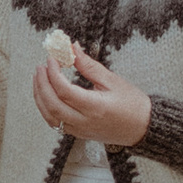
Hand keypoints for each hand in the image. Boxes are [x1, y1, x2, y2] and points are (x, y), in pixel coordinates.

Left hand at [33, 43, 150, 146]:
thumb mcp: (112, 80)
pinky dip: (46, 108)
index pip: (64, 91)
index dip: (54, 73)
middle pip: (52, 105)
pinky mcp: (79, 134)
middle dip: (42, 84)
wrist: (144, 127)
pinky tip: (46, 95)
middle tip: (41, 67)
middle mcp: (85, 122)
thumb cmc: (133, 104)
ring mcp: (80, 130)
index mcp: (95, 108)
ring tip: (39, 78)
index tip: (52, 59)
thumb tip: (72, 48)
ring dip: (40, 97)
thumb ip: (89, 65)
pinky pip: (55, 123)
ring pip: (50, 116)